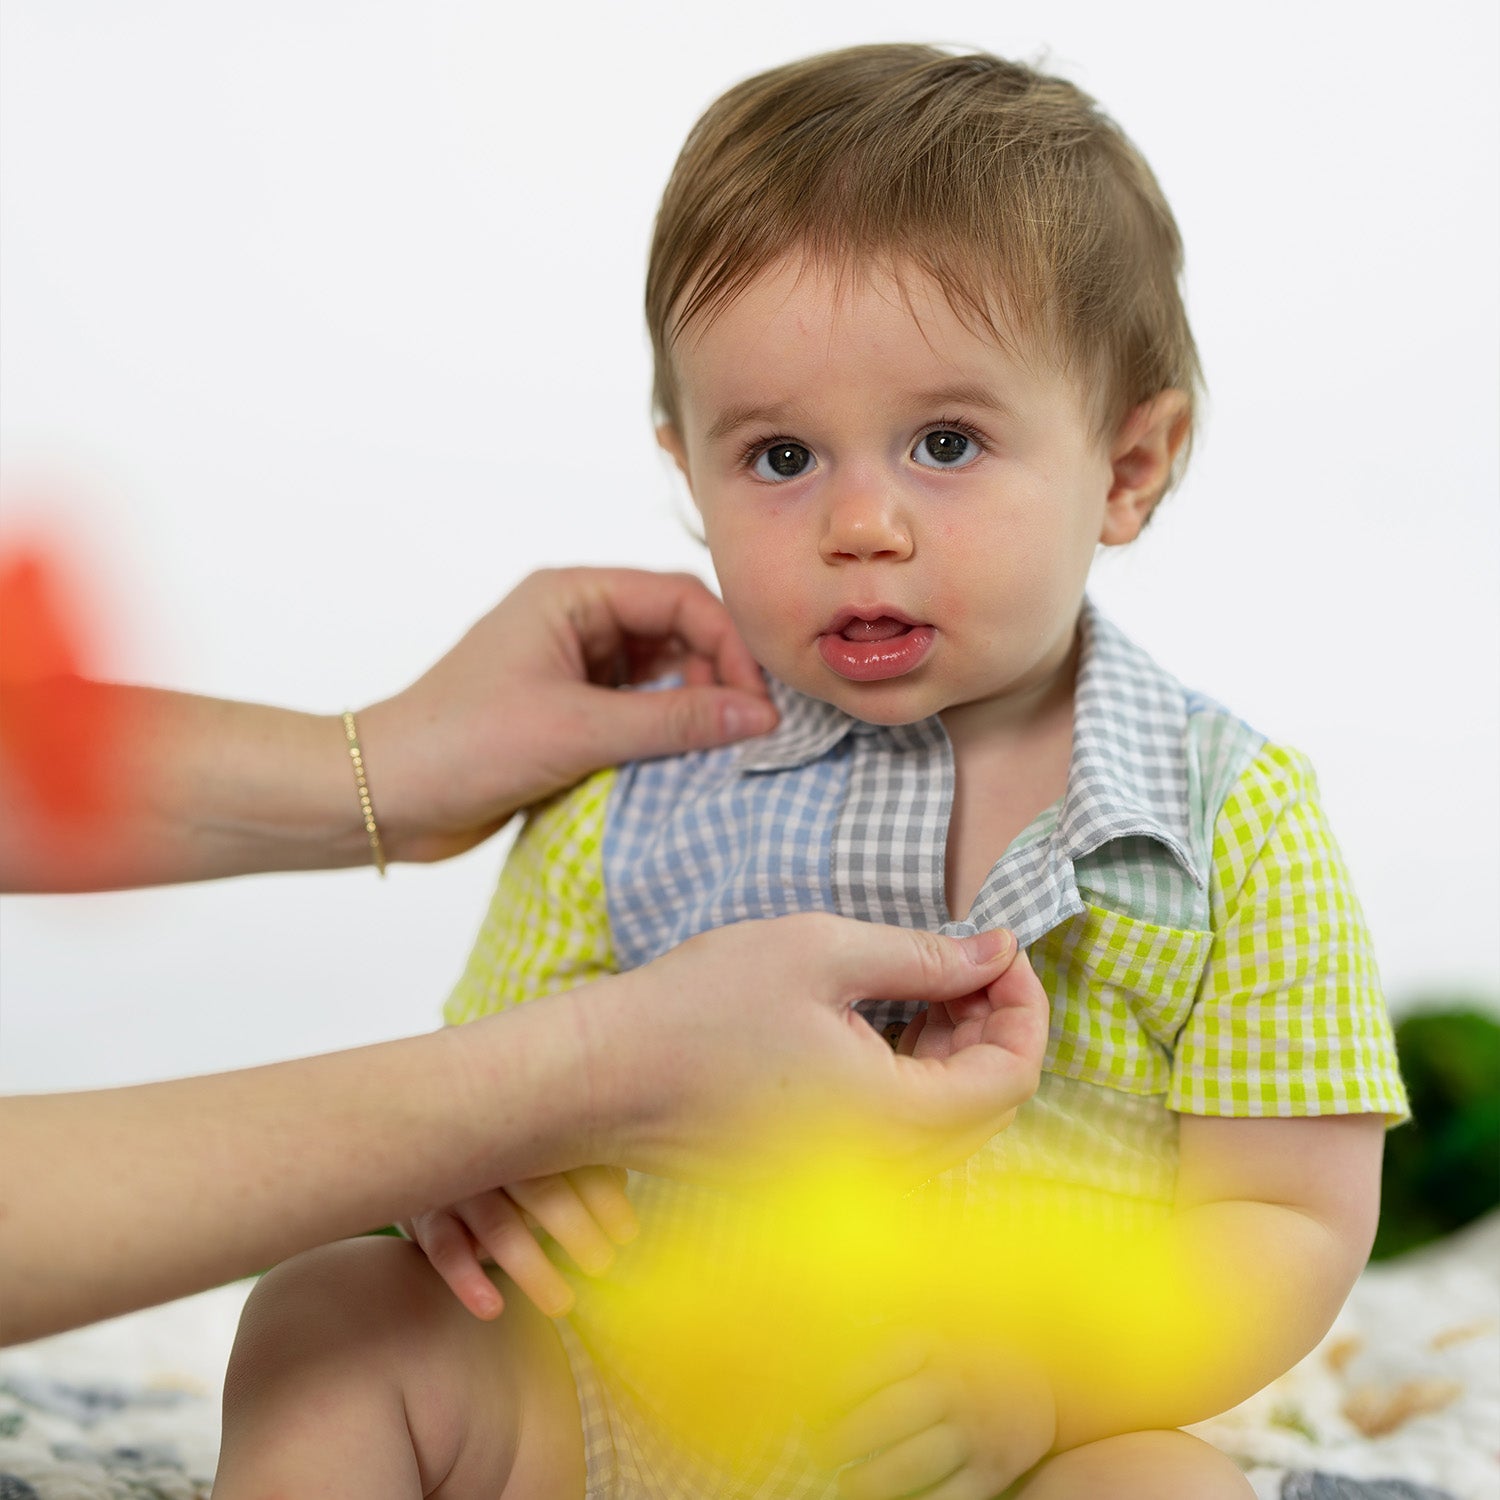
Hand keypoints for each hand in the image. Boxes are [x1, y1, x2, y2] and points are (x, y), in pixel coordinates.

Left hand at [357, 568, 776, 861]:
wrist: (384, 798)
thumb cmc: (462, 746)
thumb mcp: (578, 730)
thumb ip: (674, 720)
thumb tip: (760, 716)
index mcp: (571, 595)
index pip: (680, 597)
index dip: (728, 646)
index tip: (758, 703)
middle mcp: (575, 621)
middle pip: (677, 633)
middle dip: (715, 678)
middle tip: (745, 734)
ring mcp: (571, 668)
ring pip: (660, 675)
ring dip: (691, 710)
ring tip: (716, 754)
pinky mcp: (567, 712)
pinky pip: (637, 712)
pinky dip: (664, 735)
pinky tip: (682, 766)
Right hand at [404, 1166, 636, 1319]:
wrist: (433, 1157)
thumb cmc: (515, 1165)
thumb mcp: (549, 1157)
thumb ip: (587, 1166)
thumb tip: (624, 1184)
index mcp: (534, 1135)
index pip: (576, 1163)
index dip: (604, 1198)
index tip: (627, 1235)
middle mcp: (497, 1156)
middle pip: (541, 1191)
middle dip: (575, 1229)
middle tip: (602, 1265)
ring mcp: (459, 1186)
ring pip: (499, 1226)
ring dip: (532, 1267)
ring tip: (562, 1305)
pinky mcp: (429, 1218)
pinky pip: (446, 1250)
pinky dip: (468, 1280)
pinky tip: (493, 1309)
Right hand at [571, 914, 1049, 1184]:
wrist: (598, 1078)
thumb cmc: (698, 1008)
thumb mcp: (822, 951)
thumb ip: (925, 955)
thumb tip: (999, 950)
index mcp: (895, 1119)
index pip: (1014, 1077)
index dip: (1024, 1004)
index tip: (1001, 945)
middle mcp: (883, 1169)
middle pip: (989, 1105)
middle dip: (993, 1023)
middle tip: (963, 955)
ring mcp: (848, 1180)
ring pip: (947, 1122)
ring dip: (955, 1049)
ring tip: (926, 982)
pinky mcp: (817, 1175)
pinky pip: (900, 1133)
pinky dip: (913, 1076)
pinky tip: (884, 1023)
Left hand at [810, 1327, 1055, 1499]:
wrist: (1043, 1384)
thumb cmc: (964, 1361)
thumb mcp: (931, 1339)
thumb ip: (887, 1354)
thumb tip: (822, 1381)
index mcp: (935, 1347)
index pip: (879, 1363)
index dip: (841, 1388)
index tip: (817, 1408)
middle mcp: (954, 1386)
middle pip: (893, 1413)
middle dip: (848, 1438)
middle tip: (822, 1453)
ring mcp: (974, 1431)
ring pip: (917, 1462)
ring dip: (874, 1481)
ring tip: (846, 1488)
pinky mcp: (991, 1472)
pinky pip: (949, 1498)